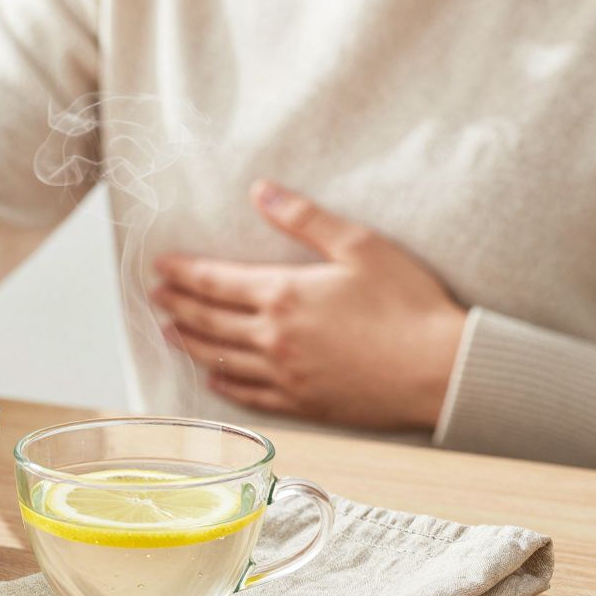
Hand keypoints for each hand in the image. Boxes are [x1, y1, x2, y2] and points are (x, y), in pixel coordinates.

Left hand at [152, 180, 466, 429]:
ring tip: (169, 332)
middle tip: (154, 296)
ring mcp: (284, 375)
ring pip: (220, 358)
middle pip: (208, 320)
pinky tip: (212, 377)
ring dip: (190, 343)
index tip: (159, 266)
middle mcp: (273, 337)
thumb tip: (261, 191)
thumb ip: (304, 218)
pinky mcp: (301, 404)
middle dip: (176, 305)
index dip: (181, 273)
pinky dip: (222, 384)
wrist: (441, 371)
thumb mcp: (361, 246)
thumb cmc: (409, 304)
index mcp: (283, 294)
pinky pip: (248, 394)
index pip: (213, 282)